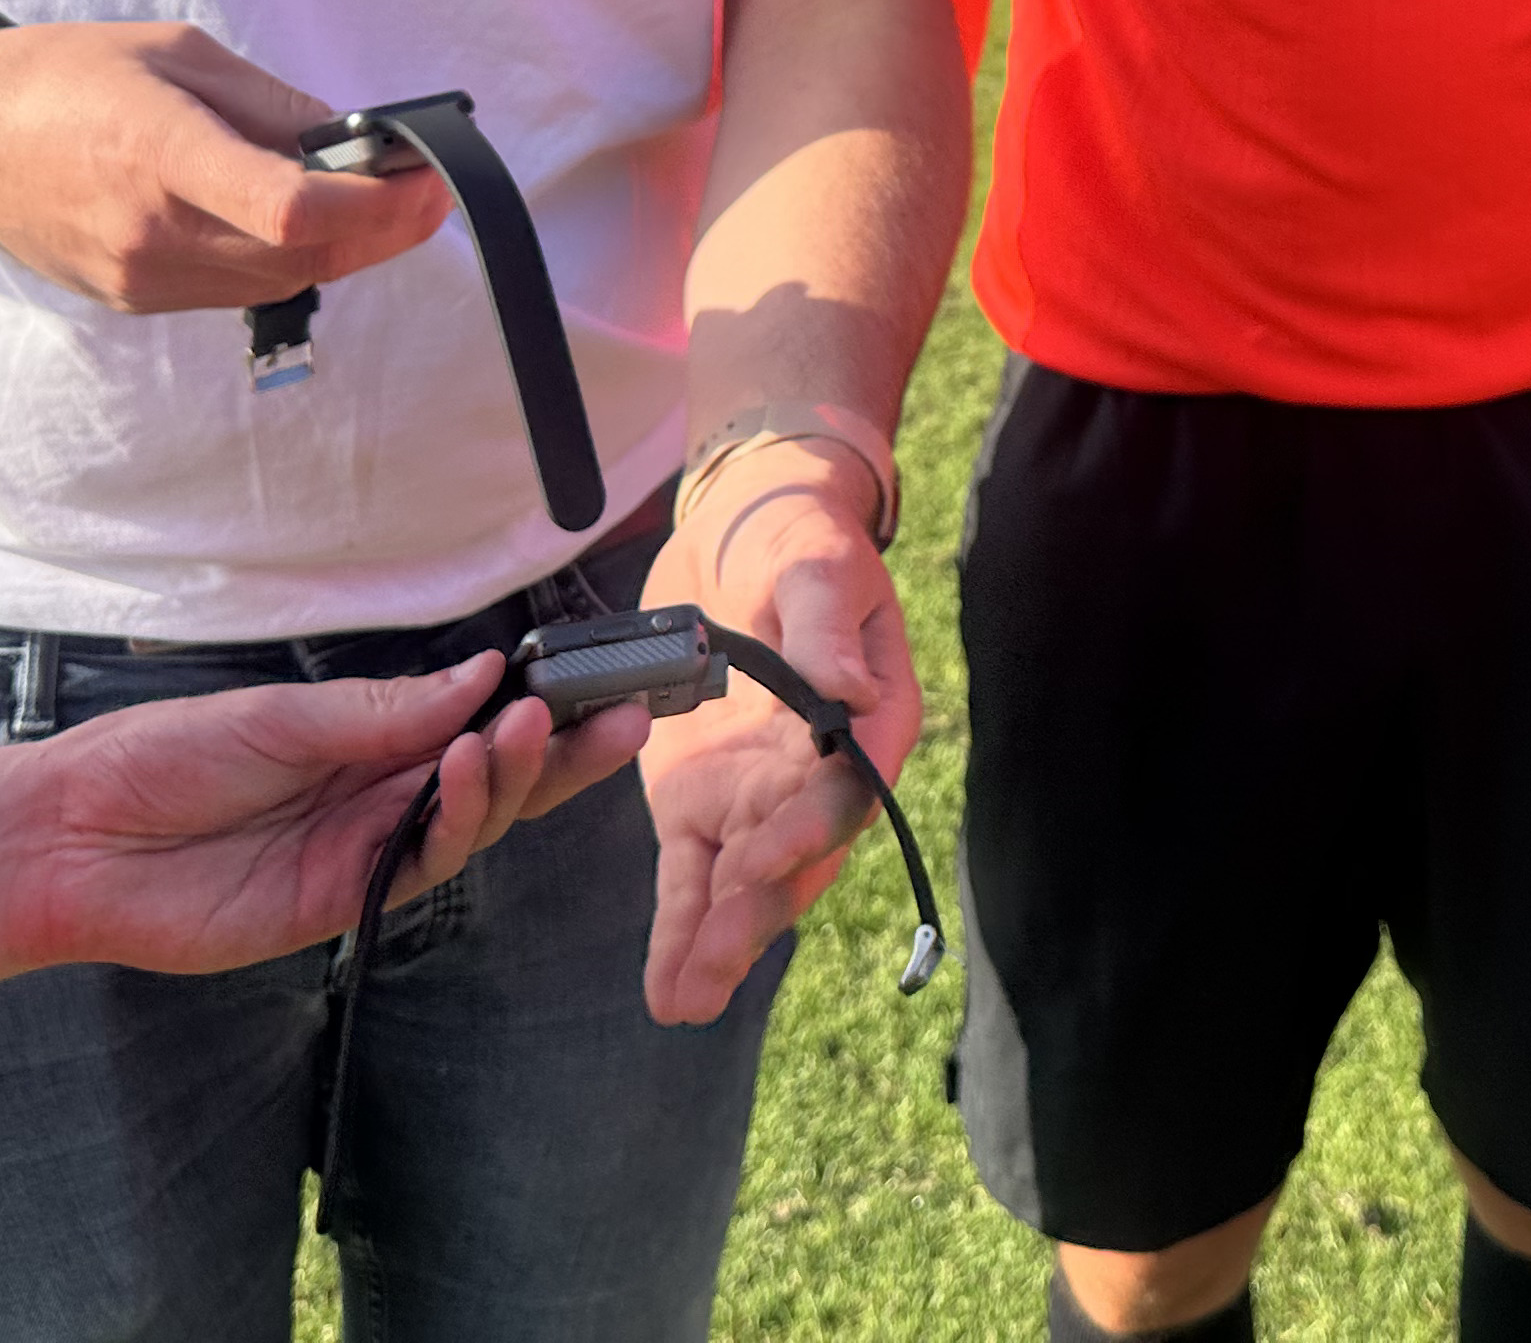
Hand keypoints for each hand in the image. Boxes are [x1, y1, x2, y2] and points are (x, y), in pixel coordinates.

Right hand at [0, 20, 447, 310]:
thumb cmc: (63, 75)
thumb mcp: (177, 53)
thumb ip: (270, 104)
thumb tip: (351, 142)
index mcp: (161, 152)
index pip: (292, 207)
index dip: (378, 205)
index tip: (426, 180)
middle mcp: (151, 231)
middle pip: (302, 254)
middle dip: (381, 229)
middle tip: (425, 192)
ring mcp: (138, 278)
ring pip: (277, 281)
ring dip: (339, 248)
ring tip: (373, 202)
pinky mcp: (131, 300)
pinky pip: (233, 290)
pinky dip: (281, 259)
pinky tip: (296, 221)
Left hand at [0, 655, 647, 1003]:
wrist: (71, 841)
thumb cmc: (158, 760)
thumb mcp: (275, 716)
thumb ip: (382, 711)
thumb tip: (481, 674)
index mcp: (360, 738)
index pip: (468, 721)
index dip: (534, 705)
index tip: (595, 678)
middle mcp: (374, 794)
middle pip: (492, 776)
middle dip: (561, 749)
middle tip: (622, 716)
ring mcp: (362, 850)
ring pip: (471, 822)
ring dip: (513, 776)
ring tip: (531, 728)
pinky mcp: (341, 903)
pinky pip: (421, 866)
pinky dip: (457, 820)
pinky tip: (470, 772)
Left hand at [636, 454, 919, 1023]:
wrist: (742, 527)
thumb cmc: (794, 537)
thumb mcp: (813, 564)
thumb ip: (824, 628)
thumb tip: (851, 694)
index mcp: (866, 718)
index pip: (842, 790)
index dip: (802, 832)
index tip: (754, 864)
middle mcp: (818, 773)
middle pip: (795, 857)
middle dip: (753, 916)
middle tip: (712, 971)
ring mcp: (758, 796)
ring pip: (743, 884)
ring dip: (716, 943)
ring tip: (684, 1002)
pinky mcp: (701, 804)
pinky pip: (692, 877)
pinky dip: (677, 929)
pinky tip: (664, 989)